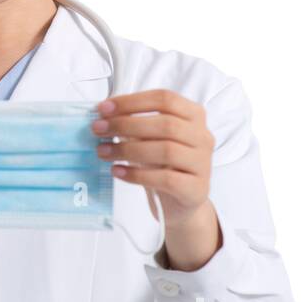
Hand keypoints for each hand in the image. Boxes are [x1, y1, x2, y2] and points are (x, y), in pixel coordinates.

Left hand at [91, 89, 213, 227]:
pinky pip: (166, 179)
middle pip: (165, 124)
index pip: (165, 99)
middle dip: (126, 124)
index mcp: (193, 115)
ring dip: (128, 150)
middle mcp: (203, 136)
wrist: (179, 202)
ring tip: (103, 151)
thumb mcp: (149, 139)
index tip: (103, 108)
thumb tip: (103, 116)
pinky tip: (117, 171)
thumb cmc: (162, 164)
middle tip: (98, 129)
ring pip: (166, 150)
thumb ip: (133, 124)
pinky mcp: (196, 188)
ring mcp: (203, 163)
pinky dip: (137, 174)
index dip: (132, 101)